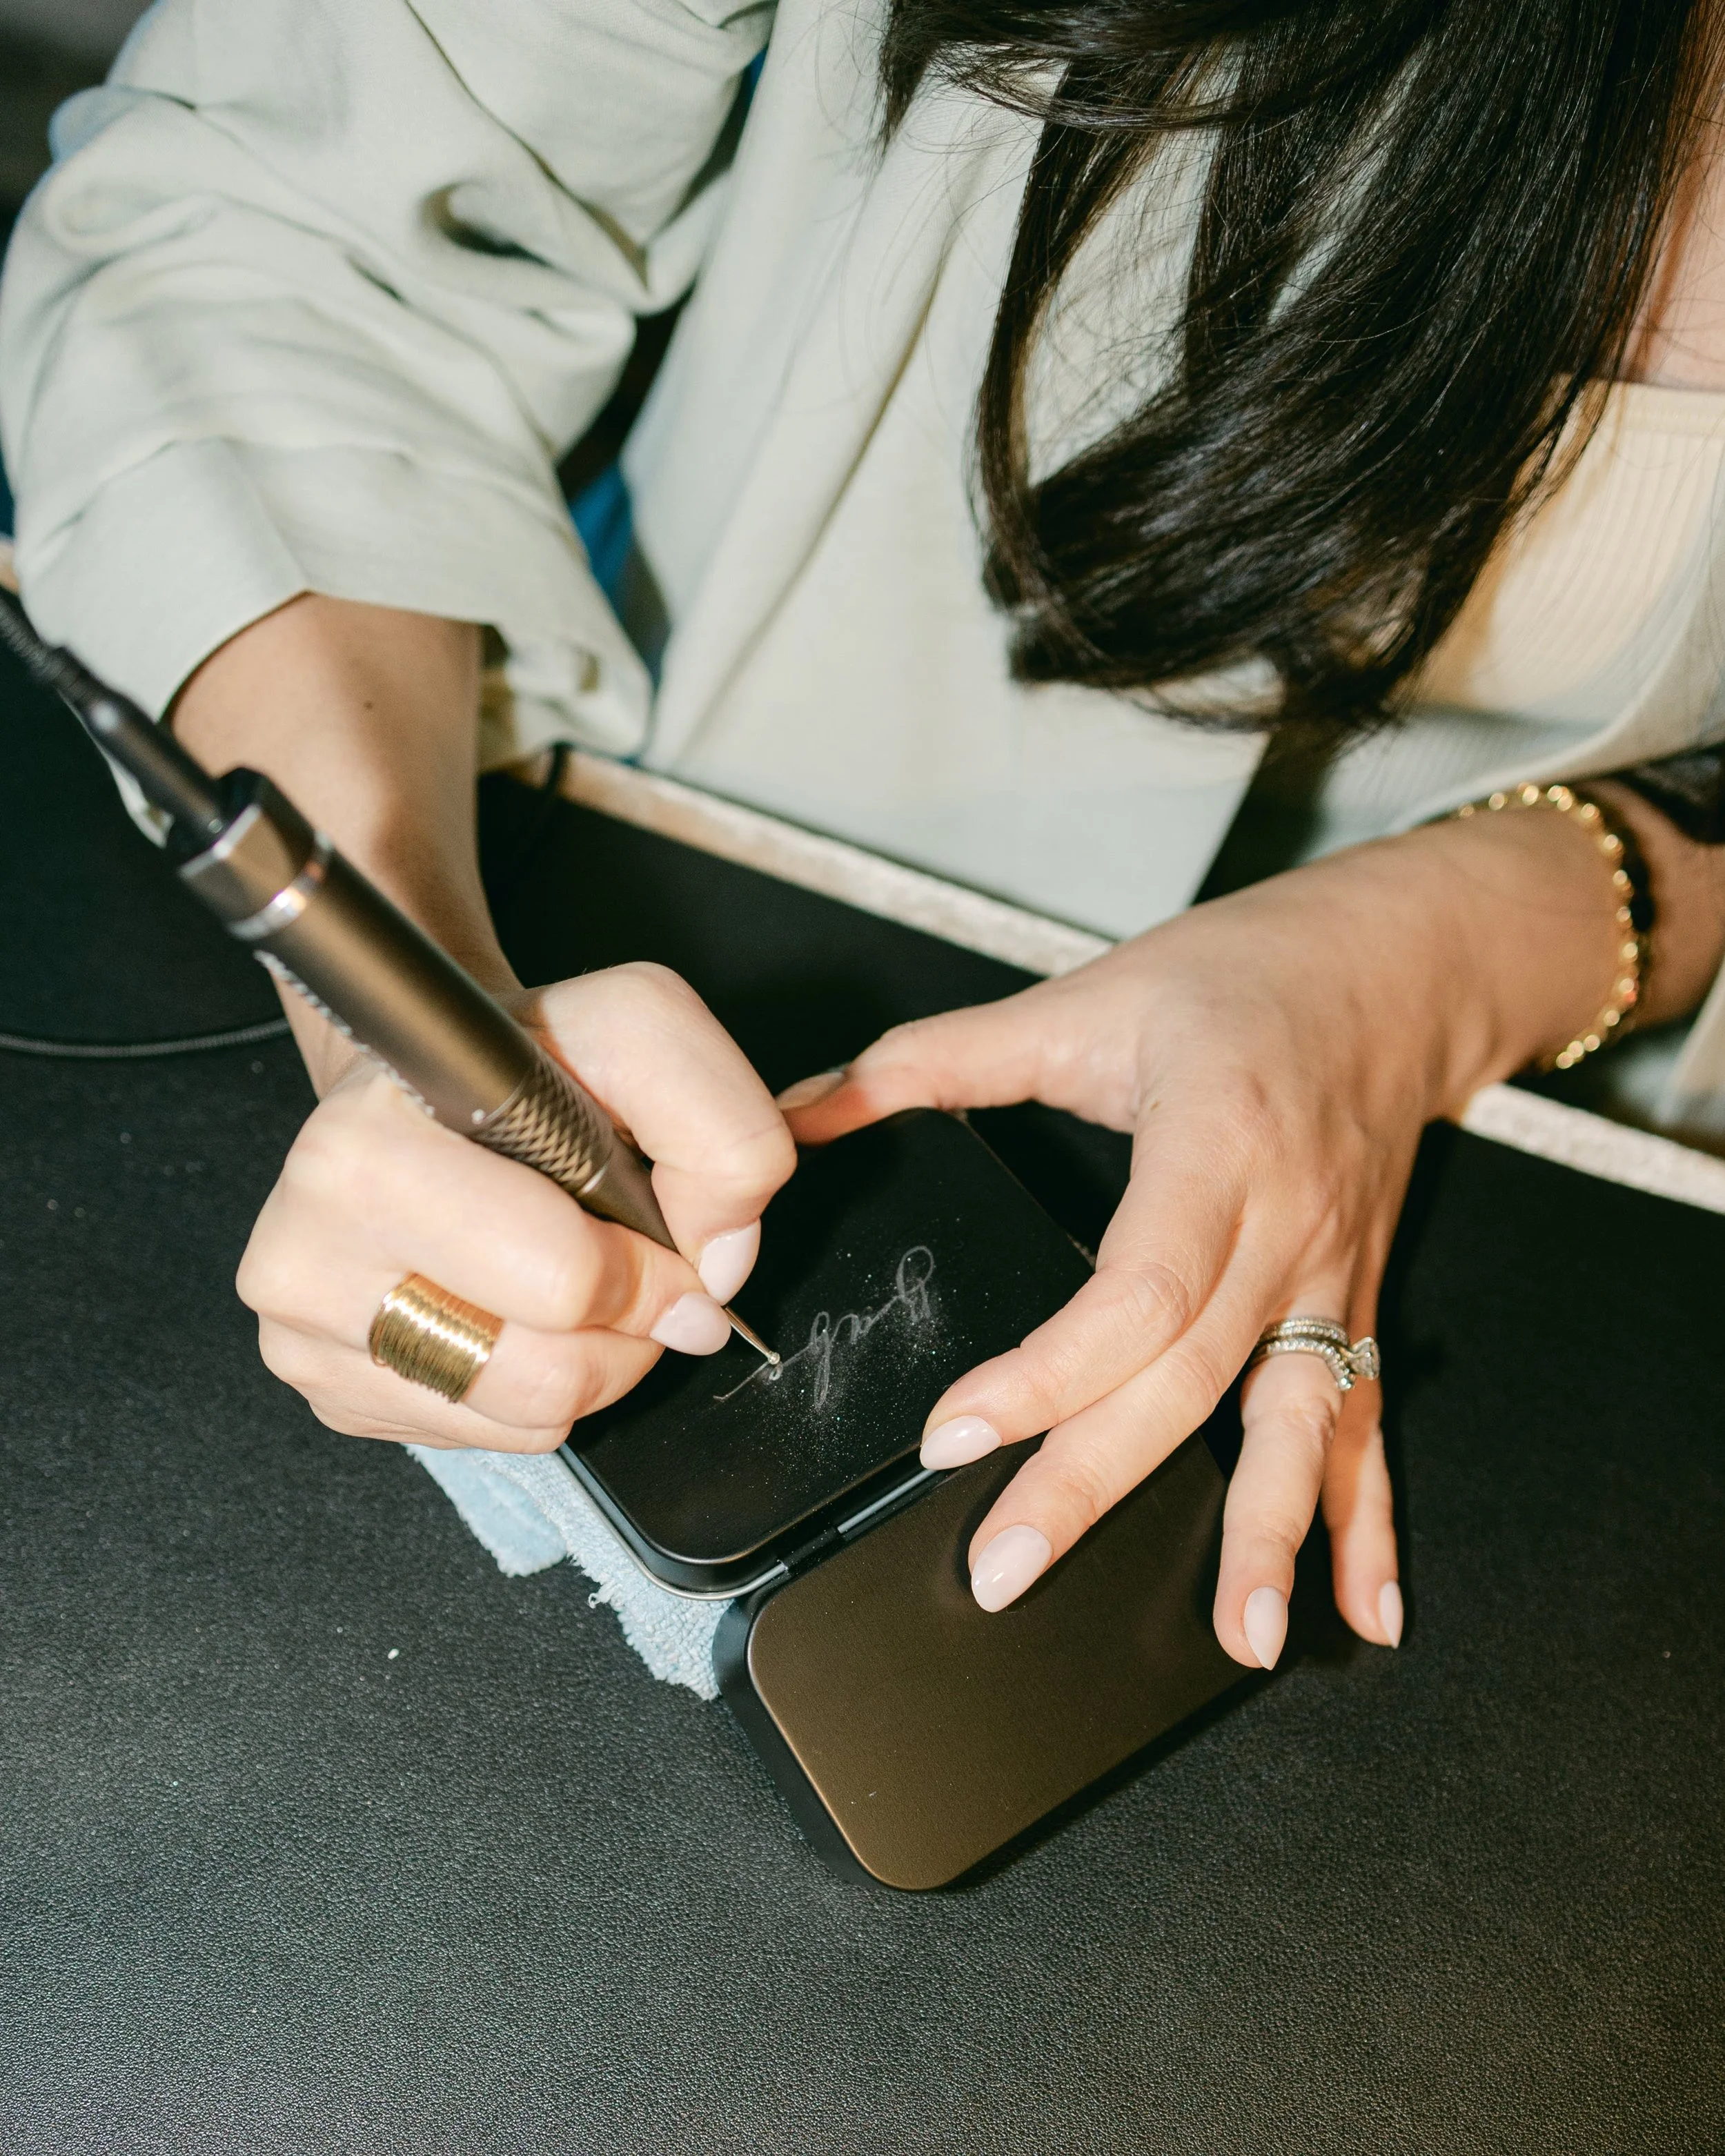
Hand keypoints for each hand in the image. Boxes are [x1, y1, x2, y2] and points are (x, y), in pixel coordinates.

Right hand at [238, 963, 794, 1449]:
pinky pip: (486, 1438)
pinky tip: (510, 1307)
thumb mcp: (640, 1033)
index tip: (653, 1230)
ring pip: (526, 1418)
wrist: (427, 1082)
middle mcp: (303, 1243)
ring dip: (590, 1362)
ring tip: (568, 1279)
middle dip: (625, 1324)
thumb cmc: (521, 1064)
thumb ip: (720, 1126)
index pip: (559, 1277)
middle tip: (620, 1257)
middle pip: (548, 1373)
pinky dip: (533, 1390)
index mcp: (365, 1145)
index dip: (641, 1266)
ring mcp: (302, 1329)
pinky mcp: (324, 1387)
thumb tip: (720, 1262)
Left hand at [782, 808, 1637, 1666]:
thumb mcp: (1086, 997)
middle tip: (1006, 1569)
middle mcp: (1283, 1224)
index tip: (958, 1432)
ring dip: (1265, 1536)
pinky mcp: (1354, 1302)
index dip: (1049, 1373)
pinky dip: (1367, 1526)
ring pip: (1296, 1423)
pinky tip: (1363, 1613)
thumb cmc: (1248, 975)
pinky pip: (1367, 1424)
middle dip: (1096, 1484)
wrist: (1395, 964)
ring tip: (1231, 1639)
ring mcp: (1330, 1276)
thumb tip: (808, 1108)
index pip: (1137, 1290)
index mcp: (1215, 1145)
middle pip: (1190, 1378)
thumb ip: (939, 1059)